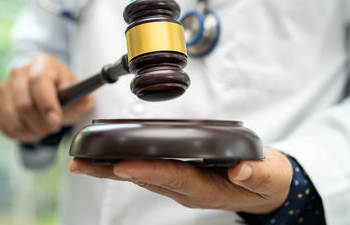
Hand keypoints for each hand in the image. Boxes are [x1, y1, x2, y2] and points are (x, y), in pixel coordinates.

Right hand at [0, 53, 93, 142]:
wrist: (45, 88)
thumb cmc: (63, 91)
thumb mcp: (77, 93)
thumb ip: (83, 99)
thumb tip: (86, 101)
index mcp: (43, 64)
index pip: (39, 82)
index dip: (46, 104)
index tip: (55, 121)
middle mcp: (20, 71)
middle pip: (24, 104)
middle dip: (41, 123)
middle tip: (53, 127)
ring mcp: (4, 86)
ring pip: (13, 118)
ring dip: (31, 131)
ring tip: (44, 129)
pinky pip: (4, 125)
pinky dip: (20, 134)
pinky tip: (32, 129)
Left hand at [69, 148, 292, 213]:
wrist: (266, 190)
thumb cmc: (266, 181)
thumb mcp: (269, 177)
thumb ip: (258, 174)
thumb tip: (242, 169)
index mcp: (207, 189)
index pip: (173, 178)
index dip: (148, 171)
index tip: (121, 165)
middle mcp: (188, 190)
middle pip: (146, 179)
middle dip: (112, 172)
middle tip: (80, 164)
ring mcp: (181, 185)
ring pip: (142, 176)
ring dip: (112, 169)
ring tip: (84, 160)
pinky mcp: (180, 178)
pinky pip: (149, 172)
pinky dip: (127, 165)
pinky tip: (110, 159)